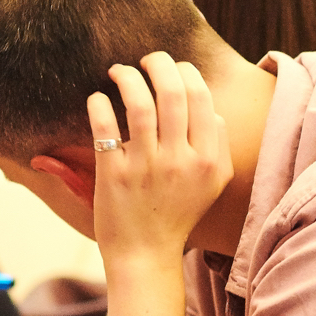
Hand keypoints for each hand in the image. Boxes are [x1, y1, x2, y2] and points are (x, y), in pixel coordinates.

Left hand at [91, 53, 231, 279]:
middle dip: (158, 64)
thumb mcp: (213, 184)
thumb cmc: (177, 215)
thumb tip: (210, 107)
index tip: (172, 68)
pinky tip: (96, 98)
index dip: (185, 72)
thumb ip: (219, 144)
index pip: (201, 97)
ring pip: (140, 104)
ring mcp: (146, 168)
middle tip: (147, 59)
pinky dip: (99, 105)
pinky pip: (105, 128)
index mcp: (208, 159)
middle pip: (173, 93)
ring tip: (118, 70)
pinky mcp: (114, 176)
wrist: (146, 255)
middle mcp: (180, 161)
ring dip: (128, 77)